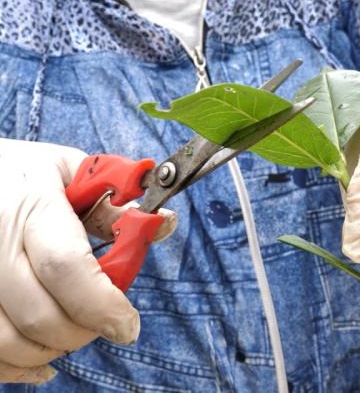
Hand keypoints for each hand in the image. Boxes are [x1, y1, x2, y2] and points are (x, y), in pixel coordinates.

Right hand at [0, 139, 176, 383]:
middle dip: (84, 331)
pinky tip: (42, 357)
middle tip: (106, 323)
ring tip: (74, 332)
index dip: (103, 305)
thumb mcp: (73, 171)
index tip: (128, 324)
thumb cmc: (25, 173)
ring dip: (50, 350)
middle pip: (39, 314)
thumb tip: (163, 224)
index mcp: (29, 205)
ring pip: (6, 342)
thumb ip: (116, 205)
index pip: (66, 267)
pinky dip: (16, 367)